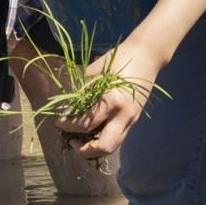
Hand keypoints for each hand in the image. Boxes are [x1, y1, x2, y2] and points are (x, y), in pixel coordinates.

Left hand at [51, 39, 162, 158]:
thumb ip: (82, 93)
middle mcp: (123, 115)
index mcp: (112, 100)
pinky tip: (93, 132)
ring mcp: (131, 119)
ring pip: (112, 147)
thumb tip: (69, 110)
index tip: (58, 122)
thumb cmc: (118, 58)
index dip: (68, 125)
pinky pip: (117, 137)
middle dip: (83, 149)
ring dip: (95, 148)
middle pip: (102, 146)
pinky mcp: (134, 120)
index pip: (85, 124)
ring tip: (81, 139)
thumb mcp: (94, 73)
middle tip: (71, 140)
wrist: (147, 55)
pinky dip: (103, 140)